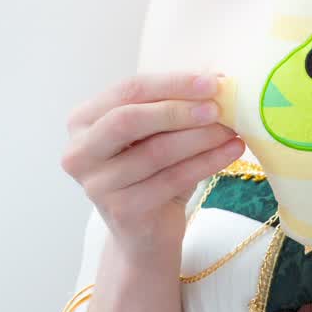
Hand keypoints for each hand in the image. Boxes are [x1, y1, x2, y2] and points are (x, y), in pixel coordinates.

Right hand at [61, 70, 243, 262]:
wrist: (146, 234)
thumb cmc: (151, 175)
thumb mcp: (156, 135)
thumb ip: (172, 106)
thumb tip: (217, 76)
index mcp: (83, 121)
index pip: (127, 91)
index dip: (171, 84)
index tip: (212, 82)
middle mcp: (79, 152)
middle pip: (129, 119)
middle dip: (179, 110)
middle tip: (219, 107)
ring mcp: (97, 184)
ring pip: (156, 151)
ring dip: (200, 137)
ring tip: (231, 130)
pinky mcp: (121, 210)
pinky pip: (171, 179)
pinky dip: (206, 163)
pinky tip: (231, 152)